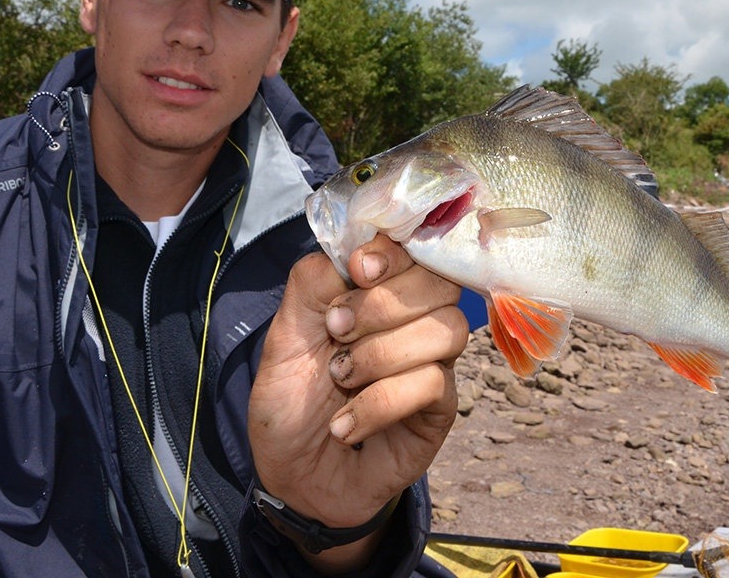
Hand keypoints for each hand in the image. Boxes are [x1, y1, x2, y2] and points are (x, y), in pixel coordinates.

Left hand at [248, 235, 464, 562]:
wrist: (294, 479)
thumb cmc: (291, 405)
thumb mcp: (283, 339)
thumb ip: (312, 285)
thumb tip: (353, 251)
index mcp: (378, 293)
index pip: (414, 249)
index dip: (394, 252)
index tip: (359, 269)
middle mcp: (413, 321)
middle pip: (438, 284)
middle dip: (382, 305)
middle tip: (336, 333)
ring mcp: (432, 364)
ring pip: (445, 330)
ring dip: (381, 354)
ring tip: (339, 380)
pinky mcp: (440, 409)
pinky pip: (433, 384)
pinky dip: (380, 402)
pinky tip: (345, 423)